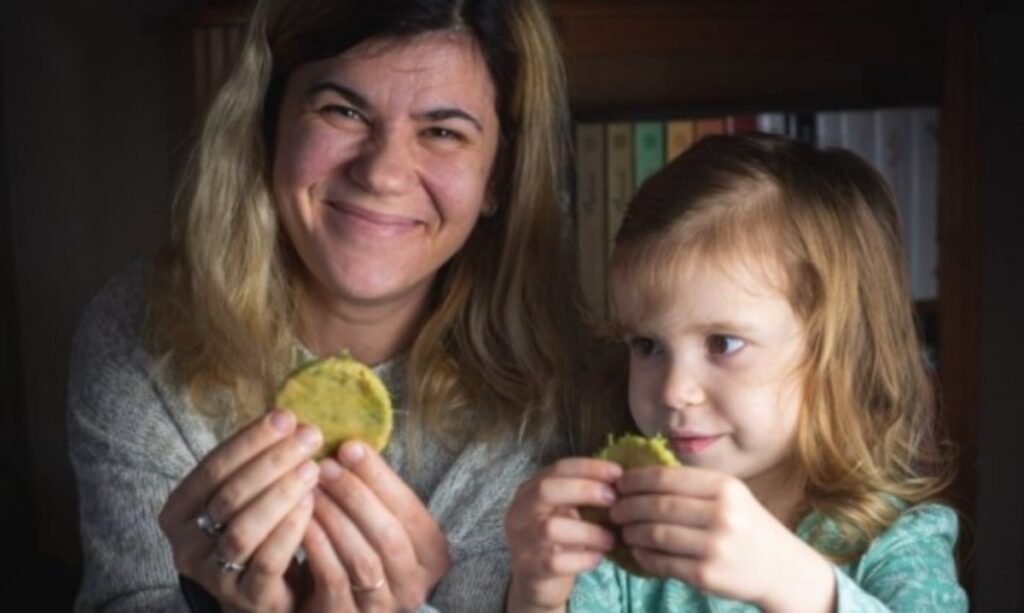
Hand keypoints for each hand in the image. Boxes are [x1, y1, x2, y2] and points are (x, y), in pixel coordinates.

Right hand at [159, 410, 321, 611]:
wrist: (264, 592)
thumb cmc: (257, 531)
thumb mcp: (245, 496)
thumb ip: (258, 463)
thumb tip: (290, 422)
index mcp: (179, 511)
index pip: (213, 467)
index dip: (251, 440)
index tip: (286, 418)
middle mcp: (187, 544)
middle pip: (229, 494)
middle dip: (273, 461)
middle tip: (310, 438)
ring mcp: (213, 574)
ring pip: (243, 528)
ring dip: (281, 493)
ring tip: (313, 469)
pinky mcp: (245, 596)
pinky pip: (267, 559)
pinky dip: (290, 528)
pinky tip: (312, 504)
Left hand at [311, 440, 449, 611]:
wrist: (331, 605)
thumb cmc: (359, 551)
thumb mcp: (380, 525)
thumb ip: (377, 496)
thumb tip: (351, 446)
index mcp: (432, 557)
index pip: (411, 512)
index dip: (380, 478)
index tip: (350, 447)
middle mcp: (414, 586)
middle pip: (389, 535)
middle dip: (356, 495)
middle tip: (325, 466)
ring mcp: (382, 607)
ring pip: (363, 558)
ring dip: (334, 518)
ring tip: (309, 489)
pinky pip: (334, 578)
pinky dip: (317, 545)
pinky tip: (300, 519)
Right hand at [504, 458, 621, 612]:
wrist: (536, 584)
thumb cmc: (558, 542)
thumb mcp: (565, 512)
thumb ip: (581, 495)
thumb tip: (620, 479)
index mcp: (528, 492)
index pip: (557, 468)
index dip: (588, 468)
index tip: (618, 472)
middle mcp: (518, 513)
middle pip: (546, 490)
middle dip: (584, 490)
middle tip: (613, 499)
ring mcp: (521, 542)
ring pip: (551, 528)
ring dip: (588, 531)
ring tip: (611, 539)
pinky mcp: (530, 569)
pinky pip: (556, 561)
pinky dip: (583, 559)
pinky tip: (598, 558)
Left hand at [612, 466, 834, 612]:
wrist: (782, 569)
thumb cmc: (746, 526)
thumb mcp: (730, 495)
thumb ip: (691, 486)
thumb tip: (637, 478)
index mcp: (724, 487)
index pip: (665, 478)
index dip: (635, 480)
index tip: (618, 484)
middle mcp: (721, 514)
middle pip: (656, 506)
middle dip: (627, 507)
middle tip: (614, 510)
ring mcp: (715, 546)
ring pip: (655, 535)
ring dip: (631, 532)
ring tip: (623, 530)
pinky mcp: (707, 575)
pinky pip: (662, 562)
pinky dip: (643, 556)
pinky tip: (638, 551)